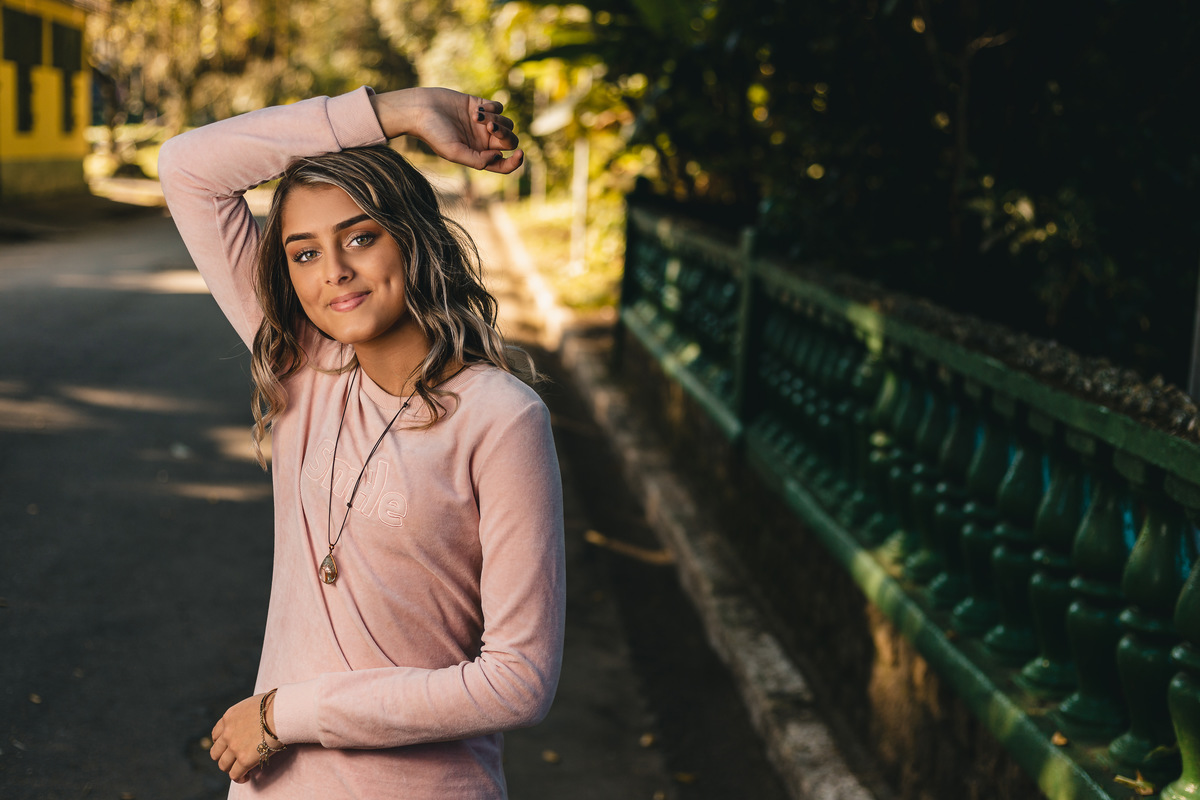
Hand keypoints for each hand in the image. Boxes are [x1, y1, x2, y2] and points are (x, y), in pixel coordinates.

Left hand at [210, 692, 281, 783]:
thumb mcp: (253, 703)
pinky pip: (235, 775)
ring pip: (223, 765)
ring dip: (230, 768)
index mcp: (228, 717)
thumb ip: (246, 713)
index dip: (222, 743)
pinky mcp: (244, 759)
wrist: (282, 712)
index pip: (215, 735)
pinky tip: (247, 777)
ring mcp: (234, 747)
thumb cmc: (275, 705)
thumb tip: (255, 718)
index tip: (230, 747)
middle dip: (224, 757)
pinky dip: (239, 778)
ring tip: (241, 770)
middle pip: (216, 752)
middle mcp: (227, 733)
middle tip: (235, 759)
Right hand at [370, 87, 523, 173]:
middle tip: (490, 127)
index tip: (520, 154)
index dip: (515, 162)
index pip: (503, 163)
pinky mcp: (480, 105)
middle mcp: (484, 140)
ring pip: (507, 123)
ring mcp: (483, 123)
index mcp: (479, 155)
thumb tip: (498, 157)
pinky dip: (493, 107)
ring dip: (497, 120)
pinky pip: (499, 107)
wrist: (421, 108)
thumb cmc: (433, 133)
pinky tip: (477, 108)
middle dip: (504, 134)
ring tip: (477, 116)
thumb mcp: (454, 152)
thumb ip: (477, 160)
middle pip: (509, 141)